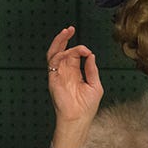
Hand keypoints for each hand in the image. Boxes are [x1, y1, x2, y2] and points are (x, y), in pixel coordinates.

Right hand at [45, 26, 102, 147]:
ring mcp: (58, 75)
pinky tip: (69, 53)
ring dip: (59, 42)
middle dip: (64, 39)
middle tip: (70, 29)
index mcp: (75, 73)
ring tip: (66, 33)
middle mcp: (65, 72)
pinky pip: (53, 63)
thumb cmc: (87, 106)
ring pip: (54, 53)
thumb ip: (92, 69)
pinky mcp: (53, 79)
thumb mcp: (95, 84)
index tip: (88, 51)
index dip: (79, 49)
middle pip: (61, 50)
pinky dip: (60, 55)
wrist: (78, 119)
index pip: (73, 55)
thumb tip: (91, 55)